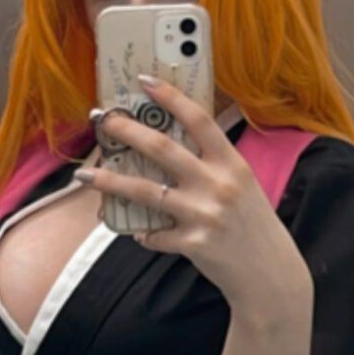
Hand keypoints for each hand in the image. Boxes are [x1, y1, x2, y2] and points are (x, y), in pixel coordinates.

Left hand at [76, 76, 310, 316]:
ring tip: (83, 175)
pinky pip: (154, 235)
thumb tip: (169, 143)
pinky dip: (142, 233)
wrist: (269, 272)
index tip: (144, 81)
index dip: (172, 98)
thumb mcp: (242, 184)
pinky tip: (138, 232)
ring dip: (110, 182)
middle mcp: (218, 185)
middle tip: (103, 120)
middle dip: (128, 131)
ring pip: (145, 192)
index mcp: (232, 164)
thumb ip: (213, 164)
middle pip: (163, 149)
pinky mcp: (194, 245)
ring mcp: (205, 215)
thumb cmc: (252, 223)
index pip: (200, 120)